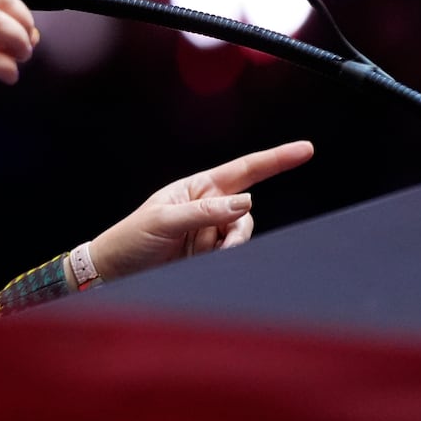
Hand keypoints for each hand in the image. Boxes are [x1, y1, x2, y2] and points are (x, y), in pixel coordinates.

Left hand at [88, 140, 313, 280]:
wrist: (115, 271)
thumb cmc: (131, 238)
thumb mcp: (163, 221)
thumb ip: (204, 213)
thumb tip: (244, 203)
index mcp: (197, 188)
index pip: (244, 170)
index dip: (276, 159)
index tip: (305, 150)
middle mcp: (208, 207)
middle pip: (246, 212)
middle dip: (239, 230)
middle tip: (222, 248)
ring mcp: (210, 232)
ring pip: (242, 236)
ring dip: (229, 248)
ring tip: (200, 258)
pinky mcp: (209, 254)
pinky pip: (231, 254)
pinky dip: (225, 259)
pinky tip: (202, 263)